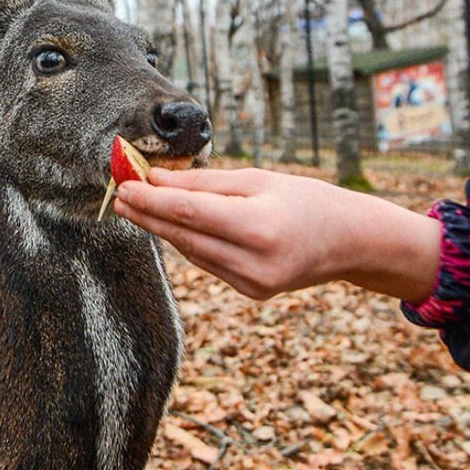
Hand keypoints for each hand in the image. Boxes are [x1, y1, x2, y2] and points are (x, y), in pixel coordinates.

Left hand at [113, 167, 440, 301]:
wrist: (350, 241)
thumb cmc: (305, 200)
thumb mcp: (257, 180)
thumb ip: (204, 183)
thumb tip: (155, 177)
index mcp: (259, 227)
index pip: (189, 213)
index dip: (151, 200)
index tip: (124, 184)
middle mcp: (254, 261)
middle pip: (183, 236)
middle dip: (147, 214)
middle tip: (118, 194)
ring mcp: (252, 282)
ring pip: (191, 251)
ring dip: (162, 228)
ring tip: (136, 204)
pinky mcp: (250, 292)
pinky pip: (207, 262)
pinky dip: (187, 242)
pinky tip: (171, 224)